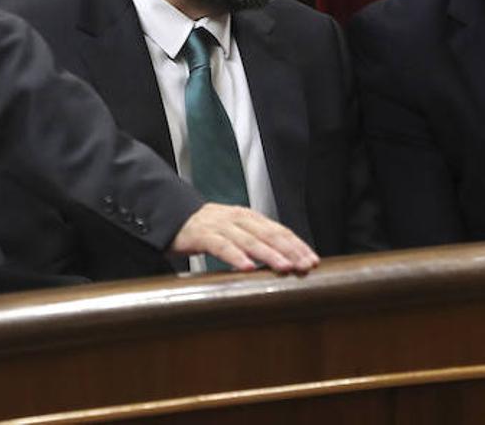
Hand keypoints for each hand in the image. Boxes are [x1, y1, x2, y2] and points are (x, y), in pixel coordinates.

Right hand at [169, 202, 319, 273]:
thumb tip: (283, 263)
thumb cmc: (206, 229)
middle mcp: (238, 218)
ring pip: (250, 240)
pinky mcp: (203, 235)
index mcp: (249, 217)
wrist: (171, 217)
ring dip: (269, 254)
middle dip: (290, 251)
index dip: (297, 245)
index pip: (279, 230)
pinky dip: (236, 257)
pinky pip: (222, 246)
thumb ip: (256, 242)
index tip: (312, 260)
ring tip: (284, 267)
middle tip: (306, 266)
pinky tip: (247, 267)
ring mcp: (221, 226)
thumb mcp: (235, 232)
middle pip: (269, 234)